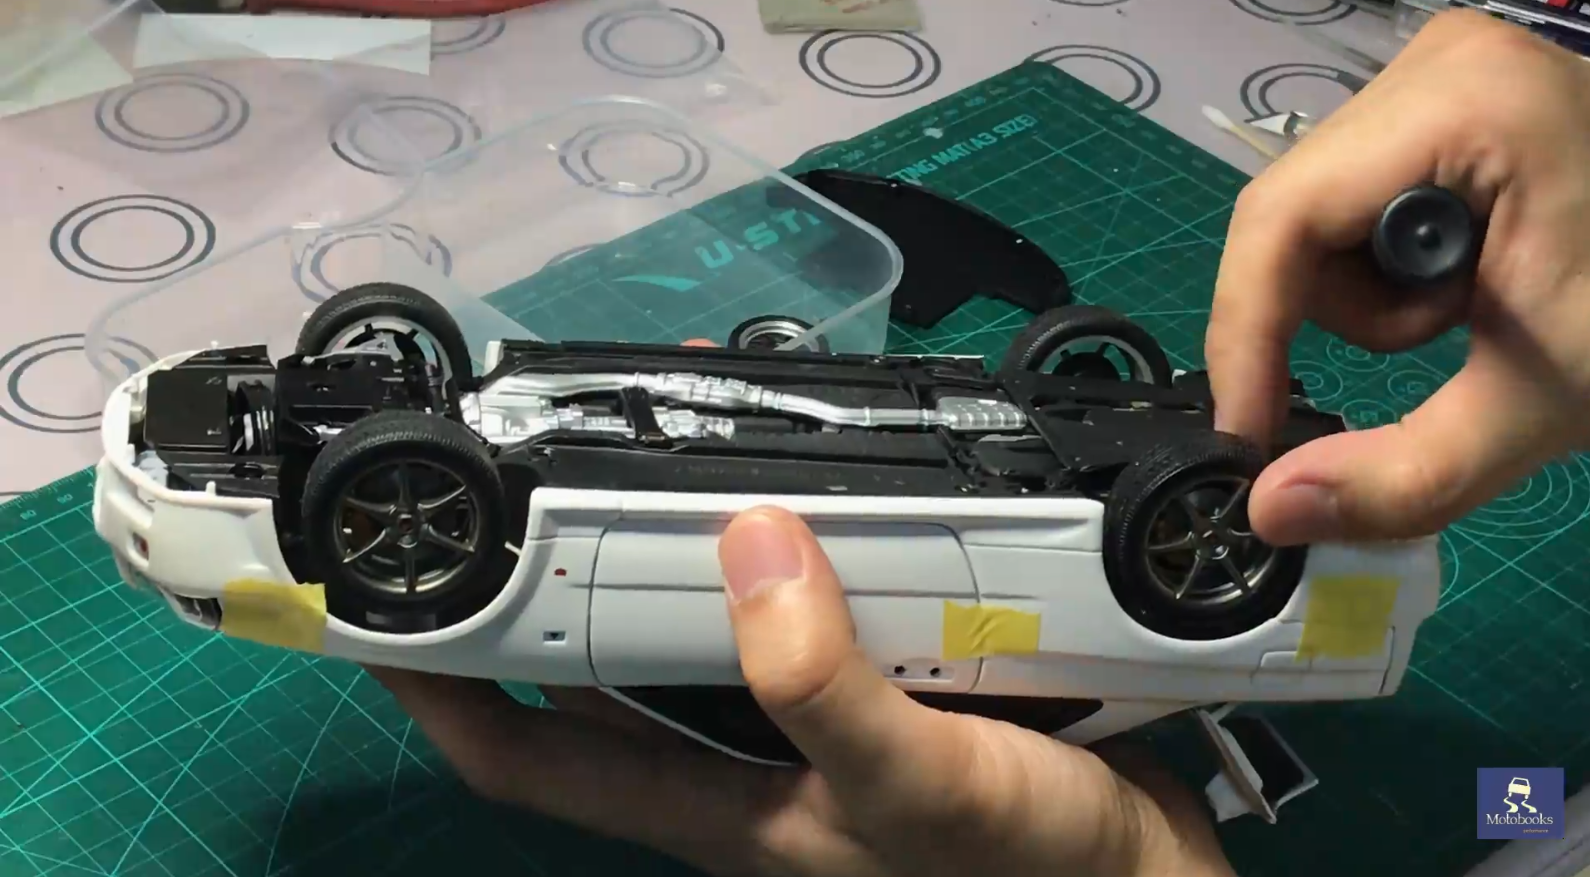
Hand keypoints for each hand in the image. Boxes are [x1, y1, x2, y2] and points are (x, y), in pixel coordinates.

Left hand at [365, 507, 1234, 876]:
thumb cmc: (1024, 869)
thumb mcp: (916, 786)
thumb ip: (825, 686)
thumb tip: (744, 543)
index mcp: (713, 806)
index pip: (529, 757)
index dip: (442, 692)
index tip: (376, 607)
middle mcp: (736, 760)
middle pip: (598, 669)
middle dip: (547, 573)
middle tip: (526, 464)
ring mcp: (803, 716)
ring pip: (693, 619)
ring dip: (657, 535)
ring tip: (646, 437)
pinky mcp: (871, 676)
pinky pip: (791, 593)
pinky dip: (774, 531)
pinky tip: (794, 471)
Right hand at [1205, 8, 1589, 544]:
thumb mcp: (1538, 402)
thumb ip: (1406, 471)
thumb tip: (1267, 512)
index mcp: (1467, 105)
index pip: (1286, 219)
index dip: (1246, 334)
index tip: (1244, 433)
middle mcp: (1433, 63)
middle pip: (1291, 215)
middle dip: (1342, 310)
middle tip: (1438, 342)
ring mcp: (1432, 71)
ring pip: (1309, 214)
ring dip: (1366, 294)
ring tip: (1470, 306)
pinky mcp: (1433, 95)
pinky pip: (1344, 198)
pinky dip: (1382, 264)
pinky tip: (1462, 274)